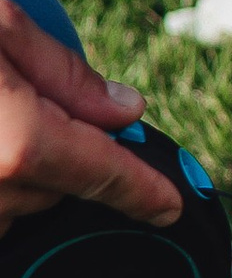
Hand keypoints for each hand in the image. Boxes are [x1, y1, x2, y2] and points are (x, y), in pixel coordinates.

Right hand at [0, 2, 178, 235]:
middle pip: (57, 188)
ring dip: (14, 172)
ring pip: (17, 204)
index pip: (101, 172)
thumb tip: (125, 111)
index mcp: (18, 145)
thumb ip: (65, 72)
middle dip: (58, 152)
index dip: (141, 189)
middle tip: (17, 100)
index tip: (169, 205)